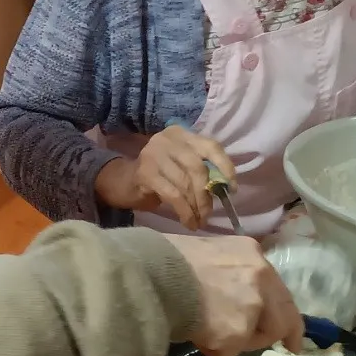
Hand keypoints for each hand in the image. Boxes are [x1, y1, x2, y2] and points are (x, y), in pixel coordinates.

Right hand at [94, 126, 234, 230]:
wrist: (124, 182)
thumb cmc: (161, 175)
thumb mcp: (181, 166)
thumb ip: (201, 170)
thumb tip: (224, 189)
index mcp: (181, 134)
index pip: (211, 146)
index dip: (225, 167)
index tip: (231, 189)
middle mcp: (167, 139)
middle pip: (197, 167)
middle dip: (206, 194)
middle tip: (208, 214)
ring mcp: (153, 154)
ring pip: (184, 183)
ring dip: (195, 206)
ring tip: (199, 221)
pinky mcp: (145, 172)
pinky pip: (172, 195)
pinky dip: (184, 211)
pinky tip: (188, 222)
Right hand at [167, 234, 303, 355]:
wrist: (150, 274)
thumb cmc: (166, 261)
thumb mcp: (208, 254)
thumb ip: (230, 272)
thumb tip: (234, 298)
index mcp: (251, 253)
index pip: (278, 288)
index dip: (285, 311)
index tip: (292, 331)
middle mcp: (260, 275)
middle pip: (282, 316)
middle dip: (281, 334)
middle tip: (287, 347)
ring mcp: (252, 304)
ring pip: (255, 336)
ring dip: (235, 340)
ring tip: (205, 330)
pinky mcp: (237, 331)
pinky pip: (229, 351)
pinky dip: (214, 349)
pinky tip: (195, 335)